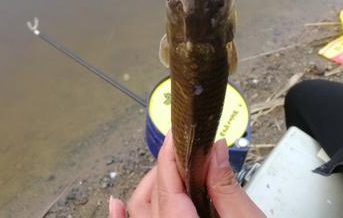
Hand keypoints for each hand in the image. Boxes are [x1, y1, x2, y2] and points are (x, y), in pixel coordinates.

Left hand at [109, 130, 265, 217]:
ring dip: (149, 188)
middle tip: (187, 150)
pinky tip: (116, 206)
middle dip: (166, 169)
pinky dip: (122, 217)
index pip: (167, 183)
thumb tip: (215, 152)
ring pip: (141, 212)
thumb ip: (227, 189)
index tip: (178, 133)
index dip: (170, 153)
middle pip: (152, 197)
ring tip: (167, 168)